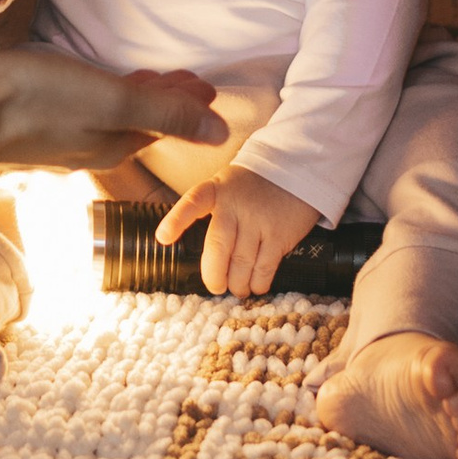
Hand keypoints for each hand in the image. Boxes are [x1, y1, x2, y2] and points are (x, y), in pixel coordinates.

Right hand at [0, 46, 225, 176]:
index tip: (207, 85)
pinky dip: (101, 98)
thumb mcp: (108, 99)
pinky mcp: (30, 128)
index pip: (165, 124)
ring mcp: (57, 141)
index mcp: (114, 144)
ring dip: (135, 99)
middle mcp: (90, 150)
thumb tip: (220, 131)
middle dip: (166, 103)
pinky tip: (87, 87)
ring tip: (147, 78)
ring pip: (110, 119)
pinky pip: (82, 114)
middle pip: (139, 123)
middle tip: (188, 81)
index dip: (189, 104)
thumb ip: (163, 111)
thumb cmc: (32, 102)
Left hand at [156, 166, 319, 298]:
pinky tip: (255, 286)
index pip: (192, 202)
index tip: (162, 237)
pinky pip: (265, 267)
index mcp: (216, 190)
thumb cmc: (252, 185)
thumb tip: (196, 249)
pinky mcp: (279, 235)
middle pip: (218, 246)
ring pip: (242, 263)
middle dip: (214, 274)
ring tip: (237, 288)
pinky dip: (258, 283)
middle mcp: (236, 205)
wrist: (295, 170)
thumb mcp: (225, 185)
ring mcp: (259, 220)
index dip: (176, 220)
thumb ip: (210, 209)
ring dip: (237, 283)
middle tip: (215, 286)